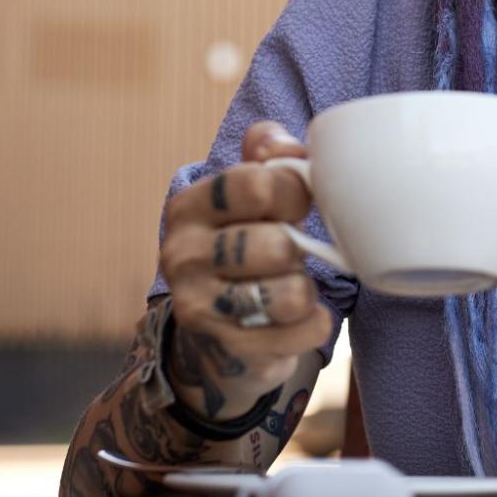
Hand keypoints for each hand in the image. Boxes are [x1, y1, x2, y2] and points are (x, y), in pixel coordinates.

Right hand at [158, 121, 333, 418]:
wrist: (217, 338)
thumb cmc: (244, 251)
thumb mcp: (248, 197)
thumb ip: (268, 155)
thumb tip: (283, 147)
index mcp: (189, 207)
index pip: (257, 184)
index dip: (295, 191)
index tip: (297, 203)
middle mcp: (182, 256)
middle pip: (277, 244)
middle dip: (298, 250)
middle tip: (287, 255)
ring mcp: (200, 308)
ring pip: (290, 293)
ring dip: (304, 290)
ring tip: (289, 288)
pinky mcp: (228, 349)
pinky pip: (303, 331)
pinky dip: (314, 324)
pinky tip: (297, 321)